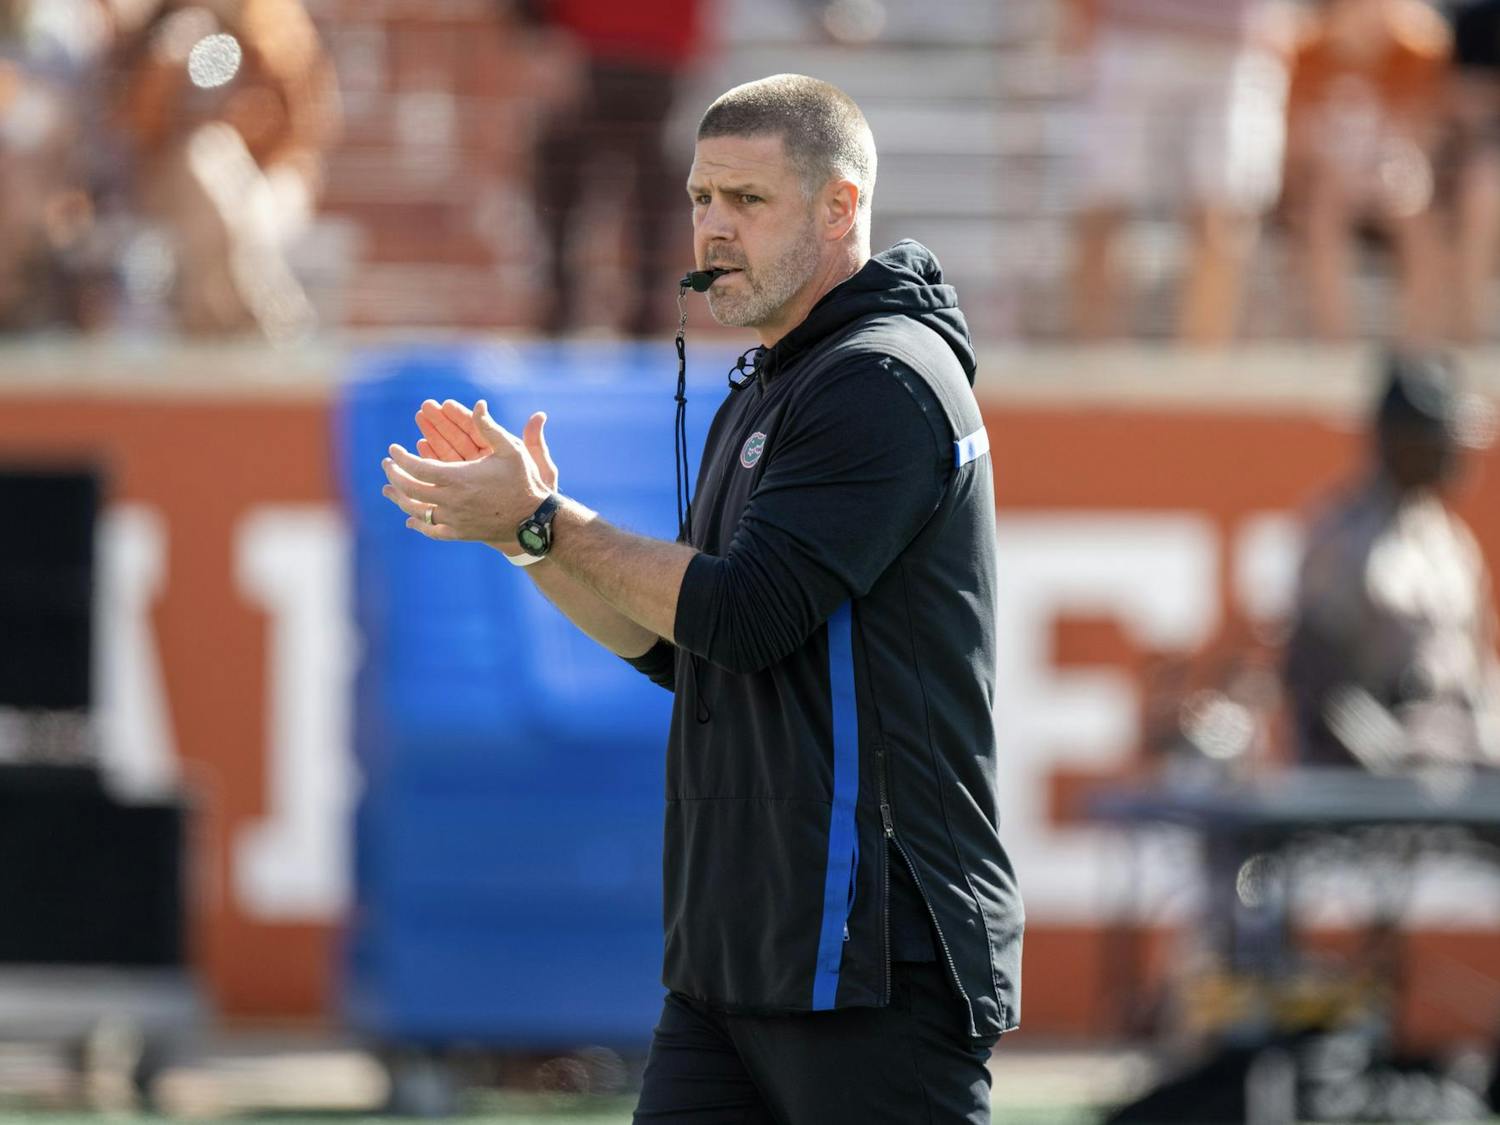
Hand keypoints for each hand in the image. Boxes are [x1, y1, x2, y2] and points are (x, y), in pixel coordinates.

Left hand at [381, 400, 550, 544]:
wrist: (534, 520)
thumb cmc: (523, 481)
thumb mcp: (511, 450)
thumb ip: (490, 427)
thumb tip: (478, 404)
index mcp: (457, 477)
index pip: (417, 467)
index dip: (401, 458)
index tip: (392, 449)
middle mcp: (451, 500)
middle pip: (410, 488)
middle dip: (395, 475)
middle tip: (388, 465)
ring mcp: (454, 519)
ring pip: (416, 510)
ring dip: (399, 498)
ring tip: (389, 488)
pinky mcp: (460, 533)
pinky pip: (432, 530)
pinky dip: (419, 524)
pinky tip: (410, 520)